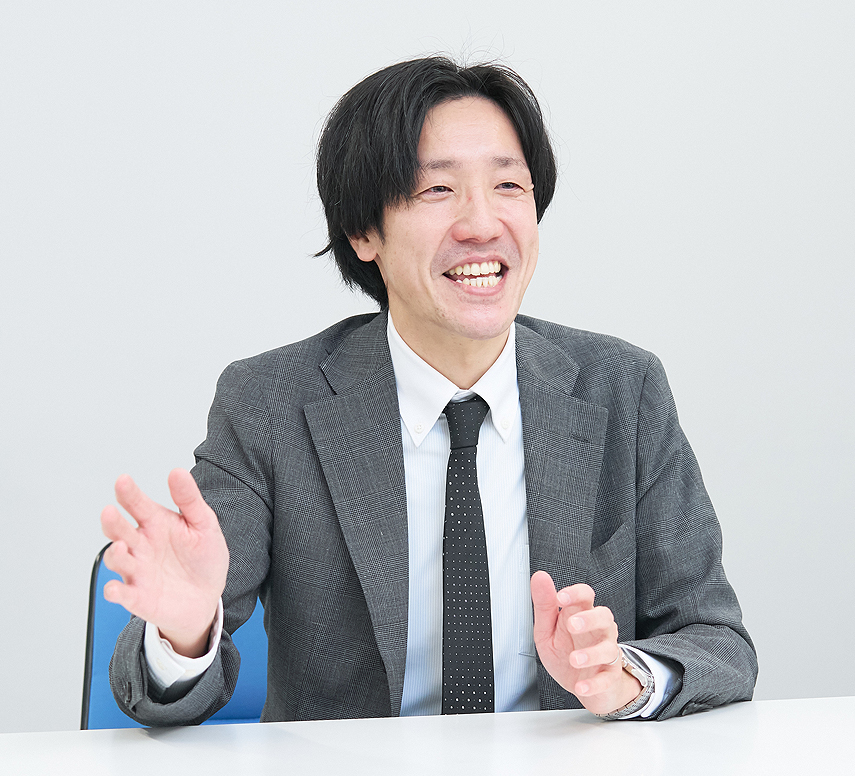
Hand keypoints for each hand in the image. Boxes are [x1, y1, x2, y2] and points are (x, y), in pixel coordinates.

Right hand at [100, 469, 228, 656]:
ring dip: (114, 553)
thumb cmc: (203, 558)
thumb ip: (189, 499)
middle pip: (120, 530)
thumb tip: (177, 472)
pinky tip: (114, 589)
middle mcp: (141, 545)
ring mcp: (138, 570)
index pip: (138, 505)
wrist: (208, 596)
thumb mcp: (203, 524)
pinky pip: (123, 594)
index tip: (123, 481)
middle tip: (110, 512)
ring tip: (120, 546)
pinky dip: (115, 592)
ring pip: (117, 560)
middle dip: (113, 522)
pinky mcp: (139, 596)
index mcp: (156, 524)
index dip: (129, 493)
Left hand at [531, 570, 641, 715]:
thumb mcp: (547, 628)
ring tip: (574, 659)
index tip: (560, 597)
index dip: (575, 593)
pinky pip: (608, 678)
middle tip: (572, 625)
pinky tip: (581, 686)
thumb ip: (544, 605)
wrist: (582, 686)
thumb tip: (539, 577)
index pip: (585, 595)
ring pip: (609, 648)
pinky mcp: (609, 676)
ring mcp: (606, 654)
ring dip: (592, 653)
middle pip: (604, 616)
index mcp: (580, 615)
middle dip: (590, 619)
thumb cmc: (565, 652)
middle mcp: (597, 631)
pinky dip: (594, 683)